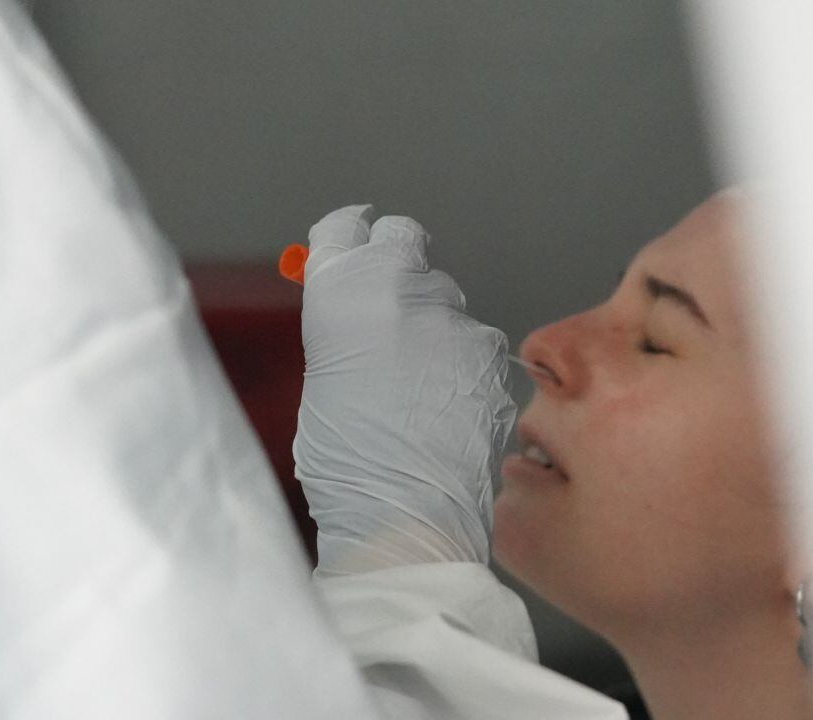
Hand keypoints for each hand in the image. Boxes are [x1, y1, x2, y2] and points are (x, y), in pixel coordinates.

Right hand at [294, 205, 516, 575]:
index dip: (350, 238)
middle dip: (395, 266)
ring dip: (432, 321)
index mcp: (339, 294)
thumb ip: (343, 332)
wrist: (404, 513)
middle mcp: (396, 290)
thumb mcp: (323, 380)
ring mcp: (449, 318)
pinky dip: (463, 360)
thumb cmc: (346, 461)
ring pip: (443, 298)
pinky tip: (449, 403)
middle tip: (390, 306)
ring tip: (418, 381)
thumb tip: (360, 312)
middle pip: (400, 243)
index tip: (355, 241)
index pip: (344, 228)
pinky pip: (473, 340)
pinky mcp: (489, 350)